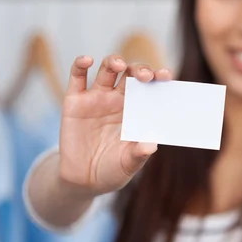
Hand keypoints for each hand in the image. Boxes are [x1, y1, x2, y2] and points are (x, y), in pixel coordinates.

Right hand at [58, 55, 170, 194]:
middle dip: (140, 69)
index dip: (158, 77)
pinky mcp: (74, 101)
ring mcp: (97, 98)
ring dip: (115, 61)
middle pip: (131, 73)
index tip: (166, 76)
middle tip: (146, 76)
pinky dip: (80, 64)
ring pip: (108, 69)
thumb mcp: (128, 165)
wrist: (83, 181)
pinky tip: (87, 60)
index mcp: (137, 110)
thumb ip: (139, 154)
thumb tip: (151, 145)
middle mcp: (118, 99)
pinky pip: (77, 76)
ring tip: (120, 65)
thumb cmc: (112, 170)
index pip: (150, 87)